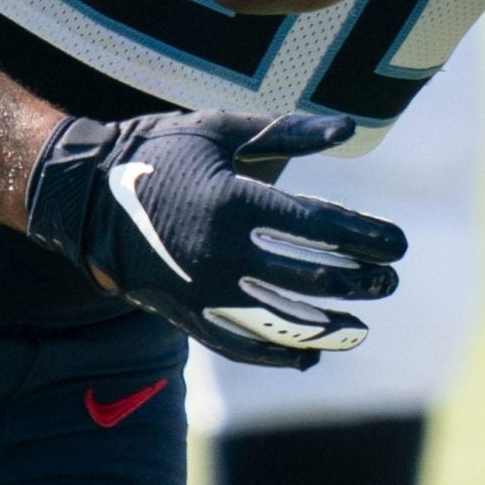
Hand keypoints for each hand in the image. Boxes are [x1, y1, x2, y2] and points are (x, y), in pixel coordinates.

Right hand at [26, 109, 405, 367]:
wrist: (84, 197)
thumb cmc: (161, 151)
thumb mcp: (222, 129)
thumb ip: (288, 132)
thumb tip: (347, 129)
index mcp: (234, 203)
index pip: (319, 229)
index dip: (366, 237)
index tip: (400, 244)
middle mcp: (222, 254)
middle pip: (309, 279)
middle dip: (359, 282)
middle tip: (391, 280)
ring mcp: (203, 291)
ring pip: (280, 324)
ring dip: (328, 329)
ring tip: (362, 328)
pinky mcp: (186, 315)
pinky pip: (239, 345)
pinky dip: (277, 355)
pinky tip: (310, 355)